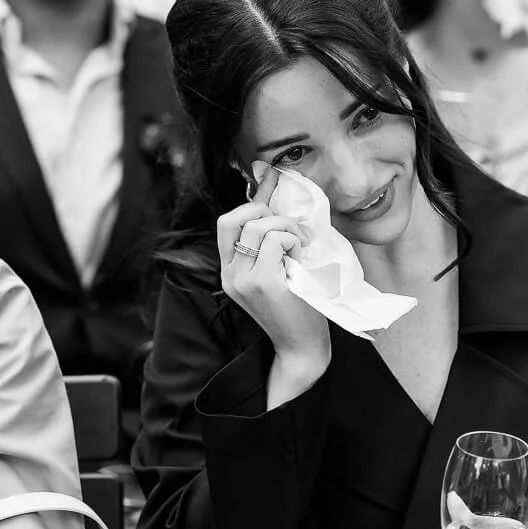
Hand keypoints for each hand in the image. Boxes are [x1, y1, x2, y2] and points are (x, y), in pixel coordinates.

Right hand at [216, 162, 329, 362]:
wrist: (301, 346)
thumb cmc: (295, 306)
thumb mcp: (276, 269)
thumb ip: (271, 239)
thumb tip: (275, 195)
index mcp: (230, 271)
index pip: (226, 223)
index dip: (251, 201)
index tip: (273, 182)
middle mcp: (230, 274)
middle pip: (233, 218)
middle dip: (266, 211)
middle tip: (291, 230)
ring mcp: (243, 280)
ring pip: (257, 226)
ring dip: (286, 226)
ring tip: (300, 243)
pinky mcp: (263, 283)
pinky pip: (275, 240)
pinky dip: (292, 239)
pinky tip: (301, 255)